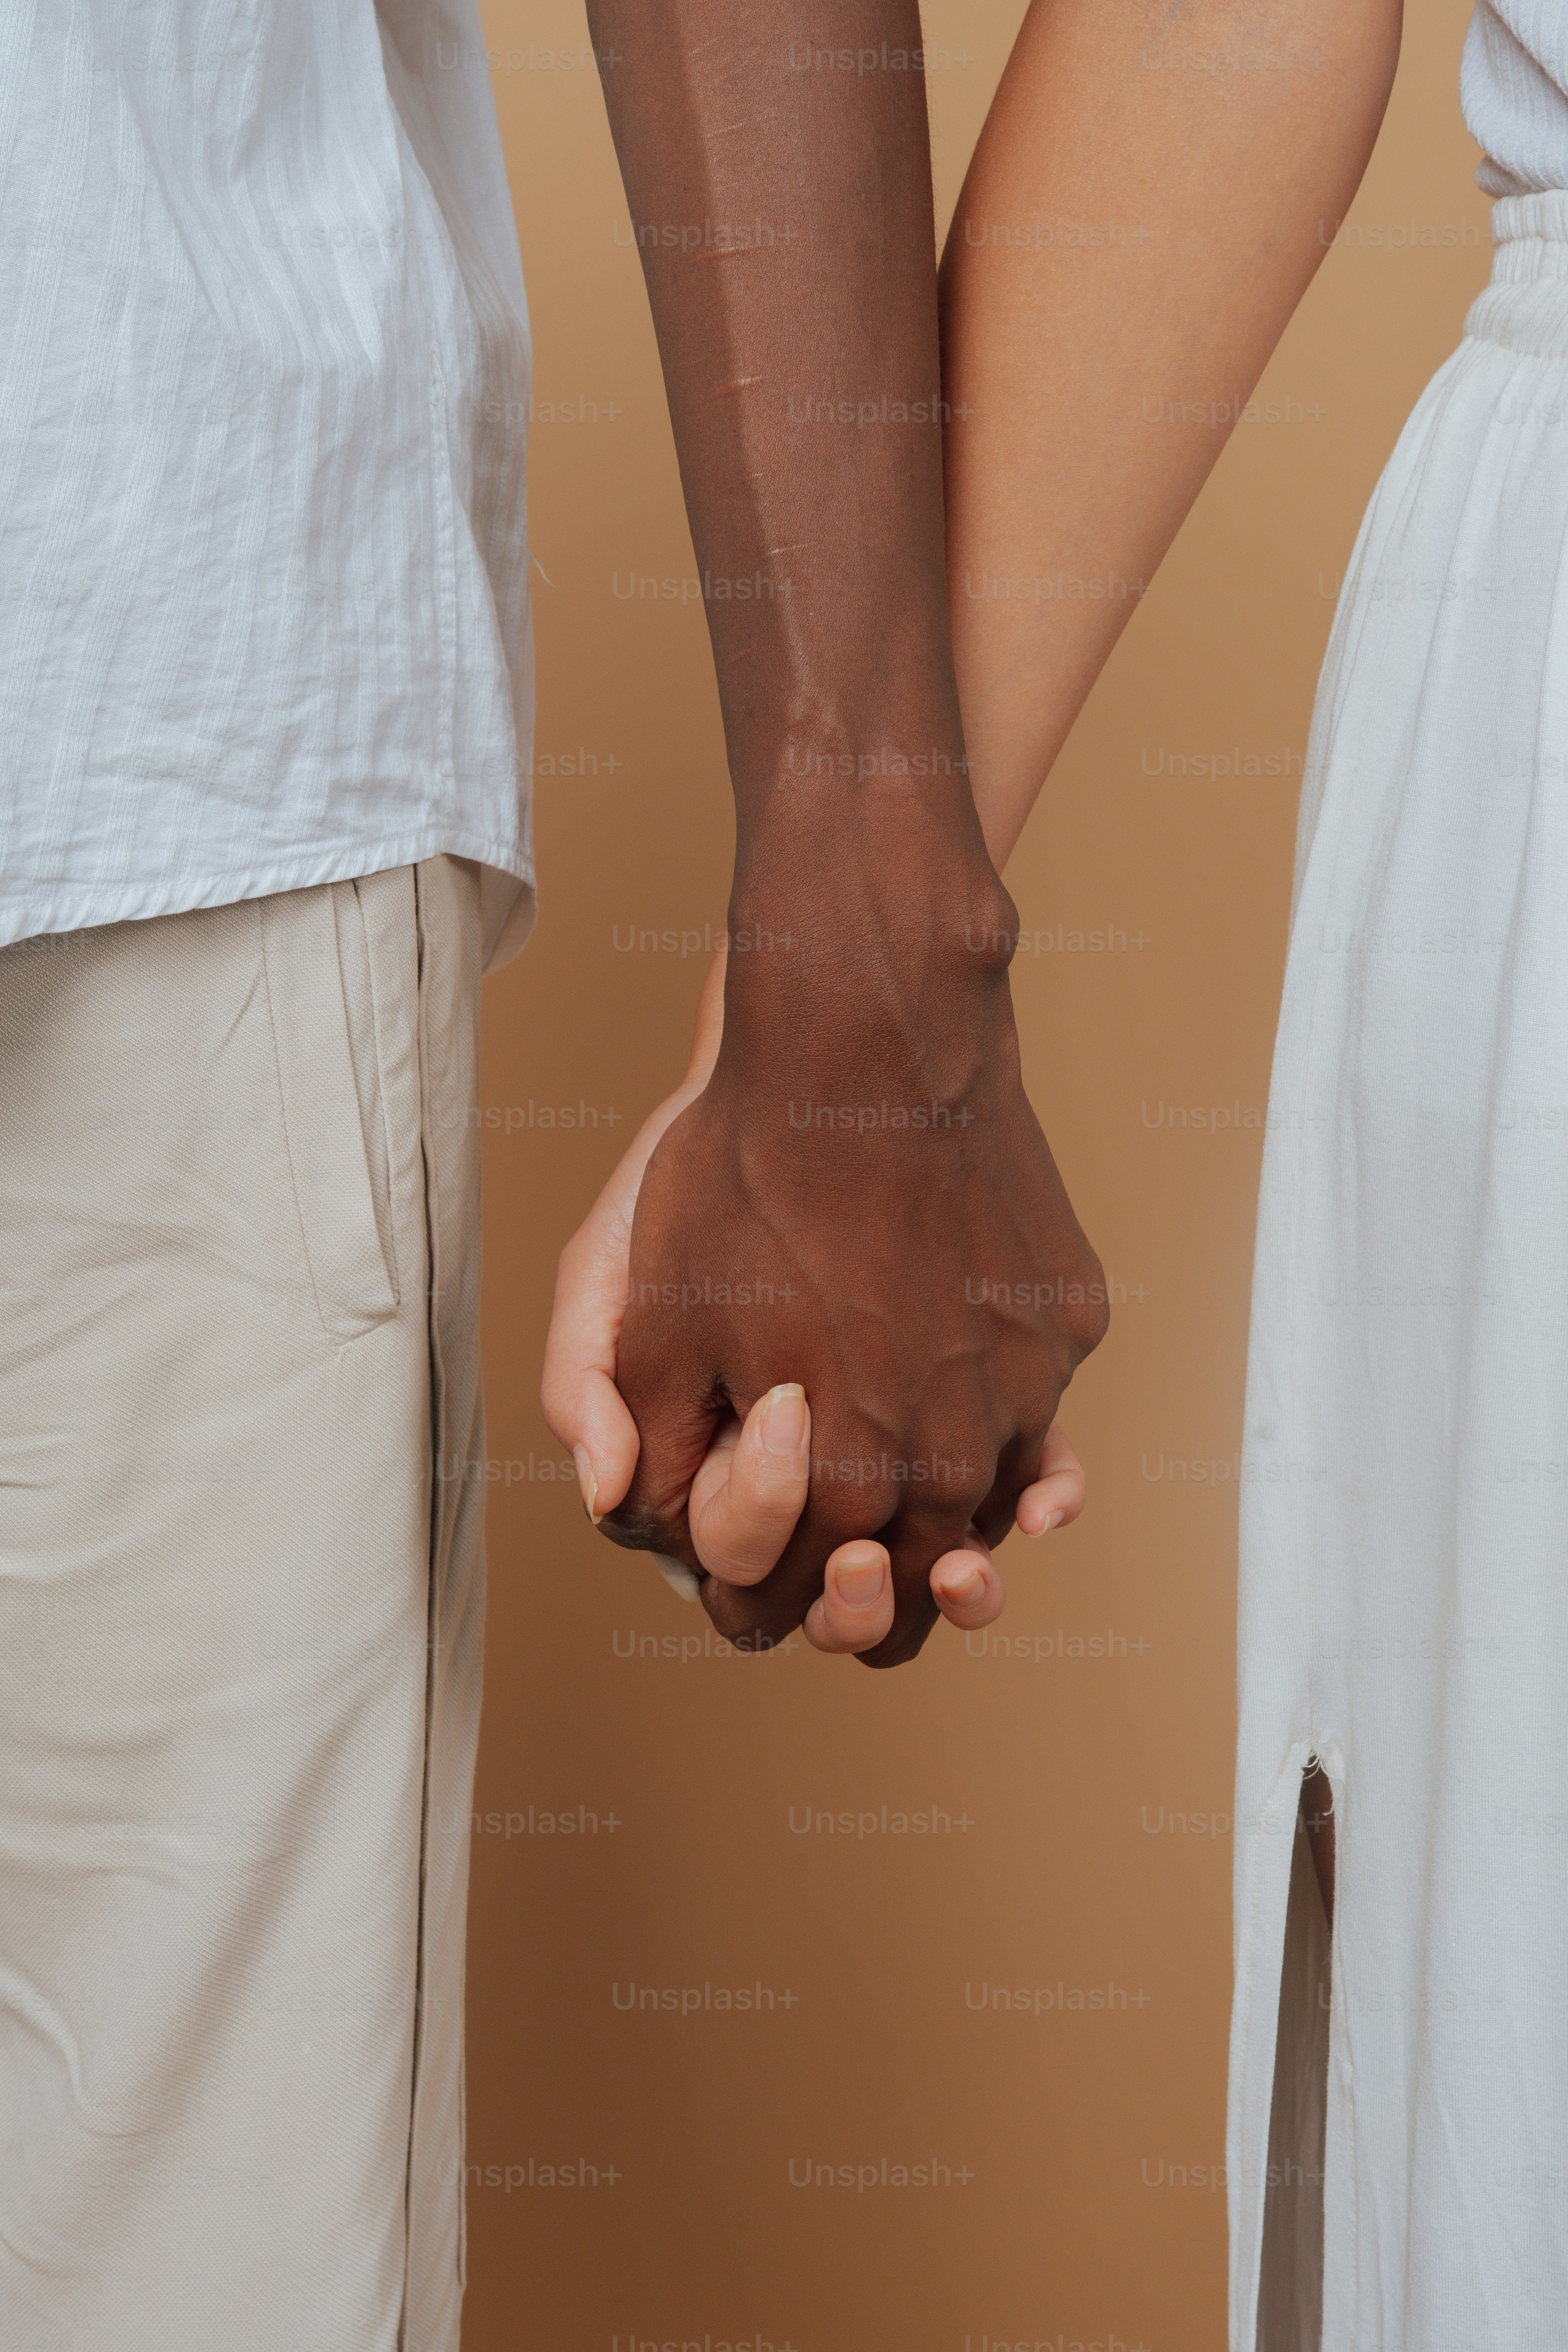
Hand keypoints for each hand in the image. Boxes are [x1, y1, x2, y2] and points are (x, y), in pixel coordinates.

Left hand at [540, 952, 1093, 1655]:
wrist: (869, 1044)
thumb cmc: (746, 1179)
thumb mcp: (652, 1318)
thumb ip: (648, 1447)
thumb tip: (642, 1520)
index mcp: (847, 1479)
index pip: (811, 1602)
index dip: (769, 1603)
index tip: (752, 1582)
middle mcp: (956, 1456)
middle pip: (920, 1584)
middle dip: (867, 1592)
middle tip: (836, 1571)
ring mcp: (1031, 1388)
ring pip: (990, 1500)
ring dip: (944, 1507)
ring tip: (897, 1485)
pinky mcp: (1071, 1323)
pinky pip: (1035, 1401)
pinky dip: (997, 1408)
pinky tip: (954, 1372)